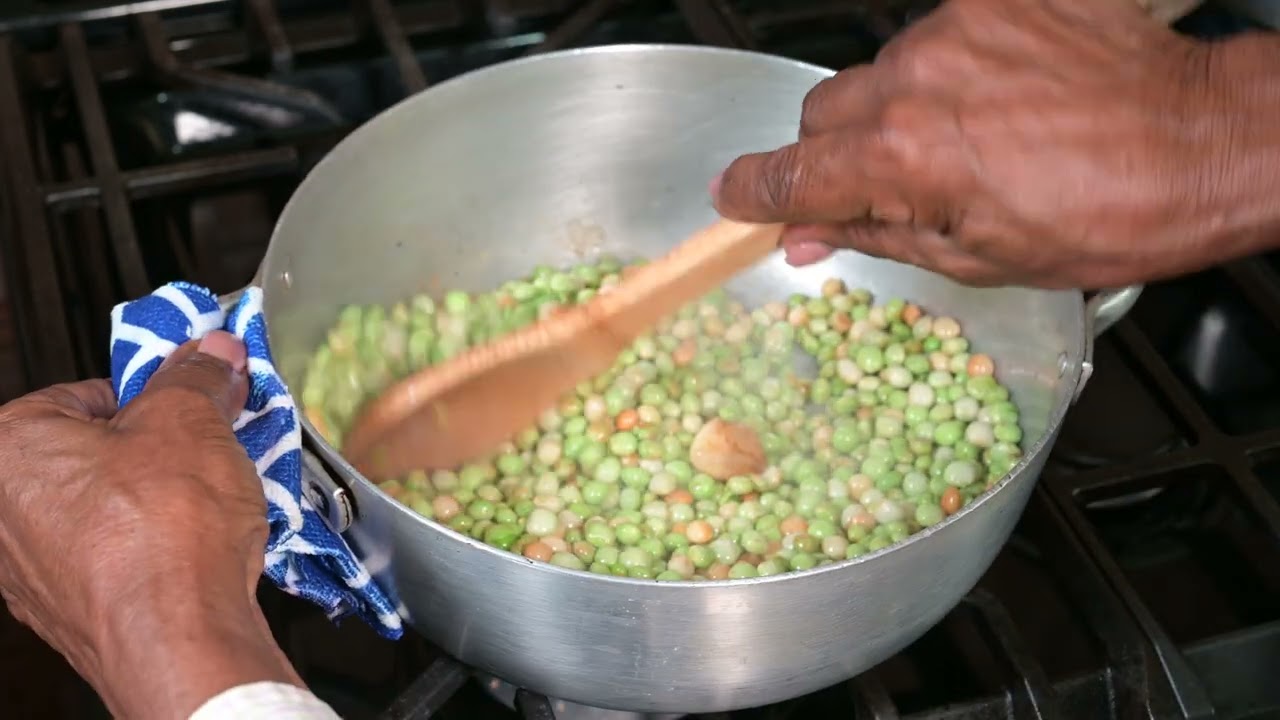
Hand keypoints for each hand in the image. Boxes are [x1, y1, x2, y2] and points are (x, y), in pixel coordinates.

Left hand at [0, 332, 299, 719]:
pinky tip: (194, 546)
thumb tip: (209, 354)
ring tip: (208, 500)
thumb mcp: (189, 419)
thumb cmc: (164, 534)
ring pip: (105, 507)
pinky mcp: (66, 610)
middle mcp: (3, 510)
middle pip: (96, 452)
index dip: (155, 393)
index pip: (88, 394)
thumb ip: (194, 376)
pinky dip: (152, 546)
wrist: (178, 636)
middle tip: (207, 445)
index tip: (194, 398)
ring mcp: (29, 568)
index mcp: (9, 448)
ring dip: (158, 498)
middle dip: (158, 447)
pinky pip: (114, 557)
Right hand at [712, 0, 1234, 287]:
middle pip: (822, 113)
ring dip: (896, 111)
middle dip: (834, 153)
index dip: (753, 193)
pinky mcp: (994, 0)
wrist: (1200, 142)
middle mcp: (916, 81)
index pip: (790, 173)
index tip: (736, 198)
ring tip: (965, 140)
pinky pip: (936, 38)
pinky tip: (996, 99)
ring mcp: (956, 30)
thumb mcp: (976, 259)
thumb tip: (808, 237)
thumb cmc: (1110, 214)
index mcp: (903, 158)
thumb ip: (875, 236)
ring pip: (877, 74)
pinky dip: (948, 72)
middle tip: (881, 184)